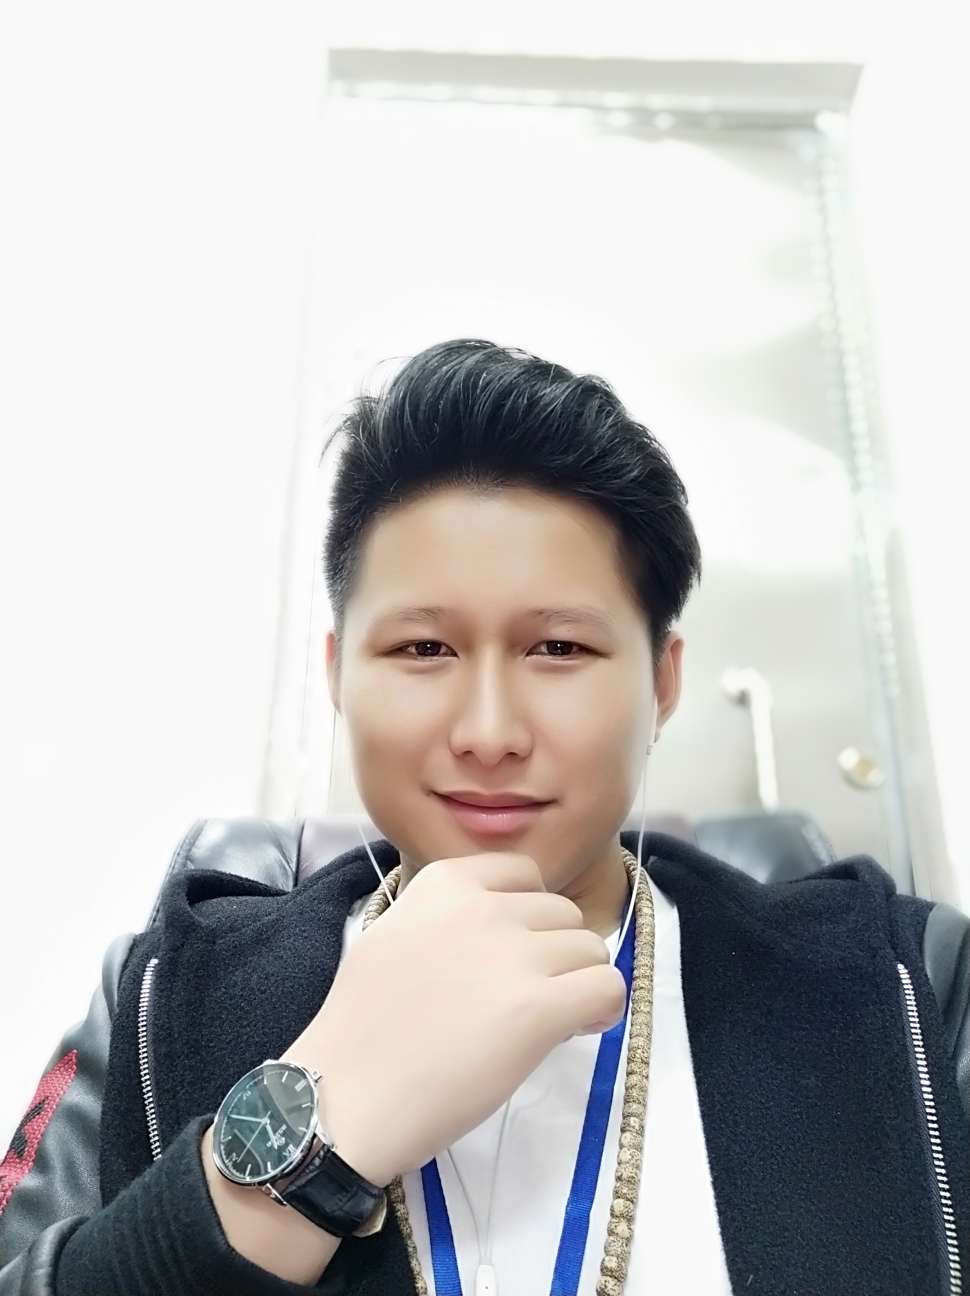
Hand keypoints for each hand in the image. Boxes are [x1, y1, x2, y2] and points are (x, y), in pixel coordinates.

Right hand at [280, 852, 625, 1187]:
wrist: (342, 1097)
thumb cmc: (362, 1028)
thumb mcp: (396, 935)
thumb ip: (451, 917)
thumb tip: (509, 929)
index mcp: (445, 882)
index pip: (524, 874)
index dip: (528, 917)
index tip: (514, 955)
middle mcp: (484, 907)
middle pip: (562, 914)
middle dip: (553, 954)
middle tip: (524, 999)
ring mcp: (514, 954)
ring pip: (590, 949)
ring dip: (577, 983)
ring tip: (545, 1021)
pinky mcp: (539, 1008)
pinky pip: (607, 987)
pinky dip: (601, 1009)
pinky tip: (576, 1030)